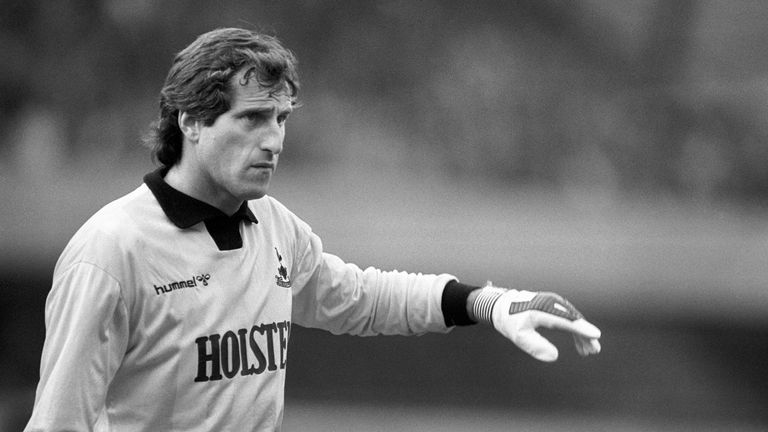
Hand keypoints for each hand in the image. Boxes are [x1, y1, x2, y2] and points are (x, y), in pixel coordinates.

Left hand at [476, 288, 601, 361]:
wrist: (502, 306)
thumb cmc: (510, 321)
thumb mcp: (519, 336)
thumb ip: (535, 346)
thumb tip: (554, 356)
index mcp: (543, 310)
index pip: (566, 320)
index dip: (581, 328)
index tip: (595, 335)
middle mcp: (551, 303)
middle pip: (574, 319)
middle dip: (585, 335)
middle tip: (594, 350)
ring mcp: (553, 303)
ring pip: (573, 319)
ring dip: (582, 335)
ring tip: (589, 351)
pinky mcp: (554, 307)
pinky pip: (568, 319)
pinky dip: (575, 331)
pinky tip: (580, 344)